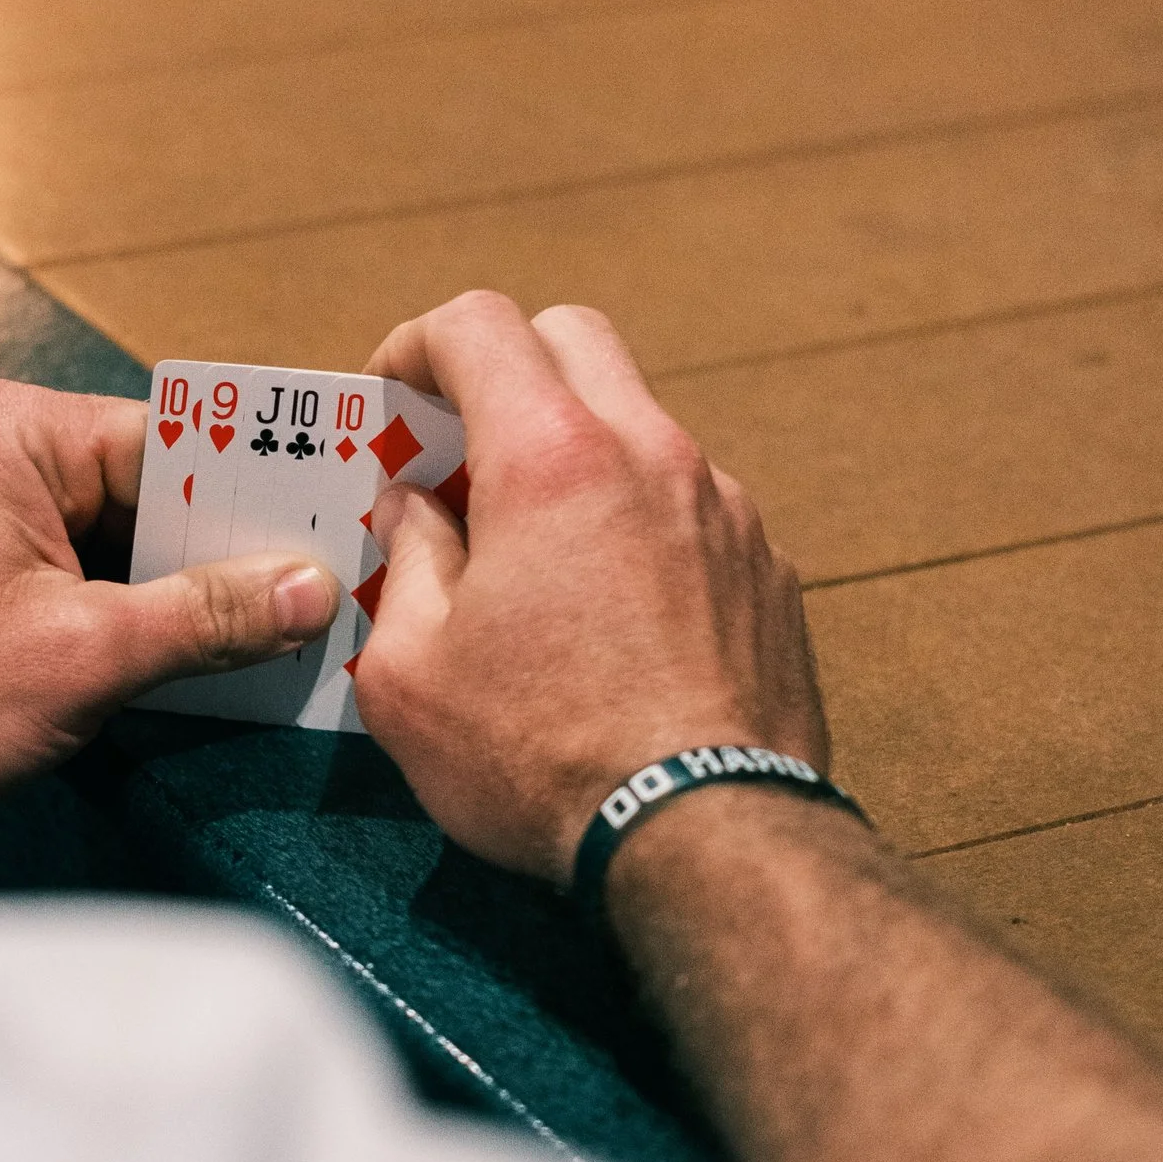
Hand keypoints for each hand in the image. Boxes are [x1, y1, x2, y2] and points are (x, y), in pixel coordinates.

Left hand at [0, 383, 336, 916]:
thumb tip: (308, 589)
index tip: (337, 522)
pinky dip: (144, 621)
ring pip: (130, 544)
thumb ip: (207, 615)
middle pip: (157, 492)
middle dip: (233, 549)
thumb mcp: (85, 656)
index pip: (174, 442)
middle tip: (330, 589)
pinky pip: (93, 582)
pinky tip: (211, 661)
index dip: (257, 491)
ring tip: (288, 630)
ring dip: (193, 594)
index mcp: (15, 435)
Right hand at [350, 292, 827, 883]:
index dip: (416, 343)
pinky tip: (612, 613)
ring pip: (640, 425)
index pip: (479, 324)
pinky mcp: (770, 569)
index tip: (392, 399)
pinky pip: (691, 507)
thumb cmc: (540, 759)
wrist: (705, 837)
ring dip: (576, 454)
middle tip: (456, 450)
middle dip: (502, 368)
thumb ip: (402, 562)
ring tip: (533, 551)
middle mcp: (653, 454)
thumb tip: (415, 508)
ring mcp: (726, 508)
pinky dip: (638, 523)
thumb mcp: (411, 672)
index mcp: (553, 457)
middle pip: (572, 338)